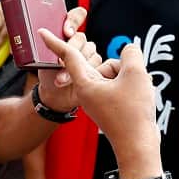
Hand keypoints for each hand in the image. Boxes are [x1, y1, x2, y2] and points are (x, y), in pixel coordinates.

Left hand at [35, 8, 100, 112]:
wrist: (54, 95)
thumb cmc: (46, 74)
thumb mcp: (41, 57)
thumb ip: (47, 44)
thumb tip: (45, 33)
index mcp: (64, 34)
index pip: (74, 17)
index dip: (73, 20)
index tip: (67, 31)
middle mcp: (77, 41)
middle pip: (80, 37)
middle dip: (70, 50)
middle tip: (59, 62)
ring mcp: (87, 53)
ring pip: (89, 51)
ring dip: (75, 65)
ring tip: (61, 78)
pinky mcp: (96, 65)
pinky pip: (96, 63)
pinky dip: (84, 72)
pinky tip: (74, 79)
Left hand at [37, 29, 159, 167]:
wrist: (138, 147)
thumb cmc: (132, 114)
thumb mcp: (135, 75)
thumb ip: (131, 54)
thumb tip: (128, 51)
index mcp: (85, 84)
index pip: (69, 56)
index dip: (55, 41)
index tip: (40, 31)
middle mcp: (88, 91)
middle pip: (103, 64)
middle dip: (120, 67)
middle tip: (130, 86)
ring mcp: (98, 99)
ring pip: (114, 74)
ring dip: (129, 78)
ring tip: (135, 97)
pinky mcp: (109, 105)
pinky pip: (120, 86)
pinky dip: (131, 87)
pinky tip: (138, 101)